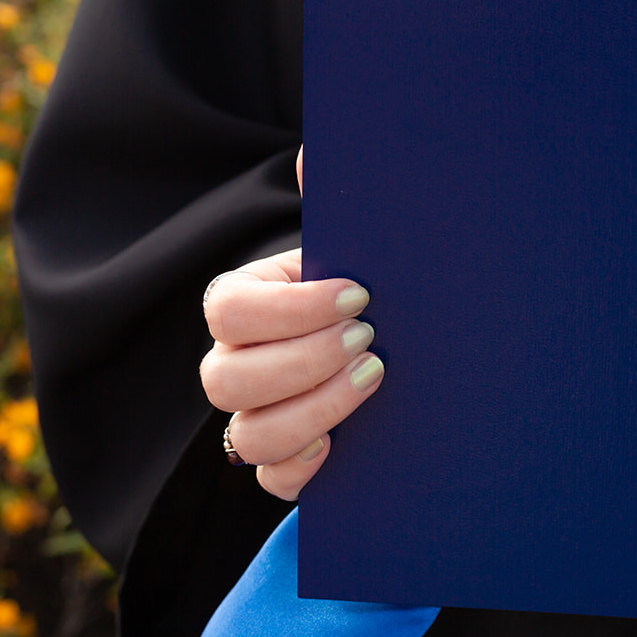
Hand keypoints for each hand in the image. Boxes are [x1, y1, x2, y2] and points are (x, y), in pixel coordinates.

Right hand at [199, 148, 383, 499]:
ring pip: (249, 435)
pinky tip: (345, 446)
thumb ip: (338, 208)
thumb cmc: (376, 294)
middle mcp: (238, 365)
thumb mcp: (362, 250)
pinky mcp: (287, 463)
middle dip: (303, 362)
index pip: (228, 308)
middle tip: (371, 340)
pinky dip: (304, 467)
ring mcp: (258, 418)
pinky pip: (272, 479)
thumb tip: (315, 157)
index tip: (360, 295)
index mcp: (248, 304)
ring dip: (314, 410)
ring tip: (374, 379)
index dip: (289, 307)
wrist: (411, 350)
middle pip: (225, 379)